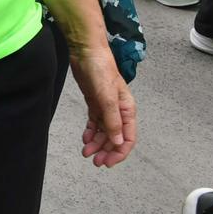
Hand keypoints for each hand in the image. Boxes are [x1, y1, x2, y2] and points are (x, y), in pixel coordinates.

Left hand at [69, 44, 136, 167]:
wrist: (86, 51)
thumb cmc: (100, 70)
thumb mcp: (107, 96)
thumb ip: (112, 120)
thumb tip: (117, 141)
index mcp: (127, 110)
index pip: (127, 137)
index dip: (119, 152)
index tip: (108, 162)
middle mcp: (118, 111)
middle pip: (115, 137)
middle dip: (106, 150)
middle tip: (95, 161)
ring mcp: (106, 107)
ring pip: (104, 132)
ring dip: (97, 143)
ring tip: (86, 152)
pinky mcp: (94, 103)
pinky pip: (95, 123)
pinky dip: (91, 132)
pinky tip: (85, 139)